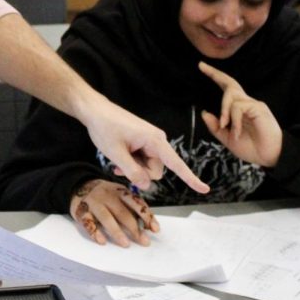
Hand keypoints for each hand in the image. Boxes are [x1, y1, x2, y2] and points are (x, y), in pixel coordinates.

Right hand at [69, 179, 159, 246]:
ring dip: (117, 232)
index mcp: (120, 191)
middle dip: (134, 229)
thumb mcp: (120, 195)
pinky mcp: (81, 211)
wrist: (78, 185)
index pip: (136, 203)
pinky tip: (102, 241)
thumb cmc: (105, 195)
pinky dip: (95, 233)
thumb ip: (133, 208)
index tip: (155, 229)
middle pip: (122, 213)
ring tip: (125, 244)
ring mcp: (94, 203)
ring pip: (106, 218)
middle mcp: (107, 196)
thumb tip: (148, 227)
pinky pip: (89, 223)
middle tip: (143, 241)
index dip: (146, 216)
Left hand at [84, 99, 208, 193]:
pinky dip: (131, 164)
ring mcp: (150, 142)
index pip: (176, 164)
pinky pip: (142, 161)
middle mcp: (157, 141)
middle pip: (156, 170)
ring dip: (133, 170)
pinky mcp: (143, 142)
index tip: (205, 189)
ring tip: (116, 161)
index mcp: (155, 141)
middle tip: (120, 167)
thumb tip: (147, 185)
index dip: (190, 178)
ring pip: (148, 167)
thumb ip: (132, 171)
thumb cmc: (105, 127)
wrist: (95, 110)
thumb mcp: (116, 153)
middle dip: (140, 174)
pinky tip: (118, 161)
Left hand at [198, 62, 281, 166]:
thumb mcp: (228, 138)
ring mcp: (253, 104)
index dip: (216, 78)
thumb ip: (215, 127)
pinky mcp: (258, 108)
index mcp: (239, 110)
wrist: (269, 157)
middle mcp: (246, 103)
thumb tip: (204, 113)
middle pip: (230, 84)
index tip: (202, 67)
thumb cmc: (252, 148)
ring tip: (224, 126)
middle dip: (215, 74)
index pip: (227, 89)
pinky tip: (236, 131)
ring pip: (231, 96)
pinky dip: (234, 119)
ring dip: (224, 112)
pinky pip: (239, 107)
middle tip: (201, 66)